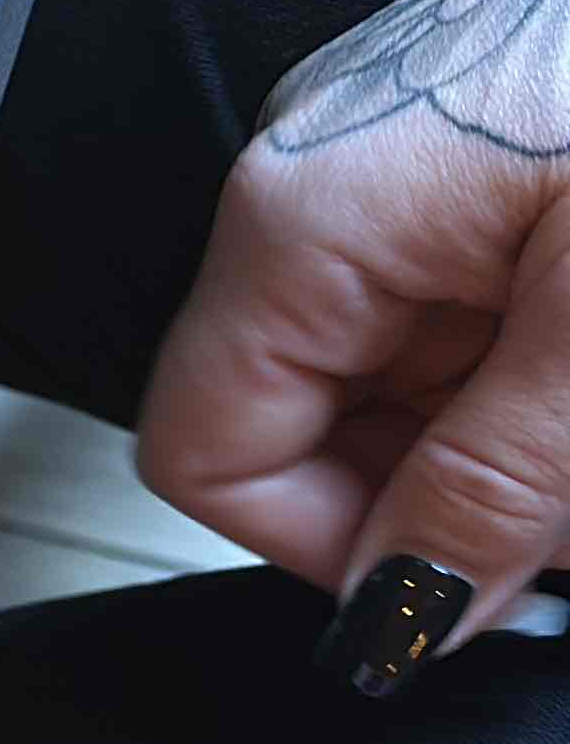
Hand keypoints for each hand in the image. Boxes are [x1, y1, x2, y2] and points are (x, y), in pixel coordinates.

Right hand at [140, 0, 569, 689]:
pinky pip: (485, 292)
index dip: (333, 554)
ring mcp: (407, 147)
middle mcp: (325, 177)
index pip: (208, 455)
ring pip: (424, 365)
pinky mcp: (493, 131)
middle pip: (323, 417)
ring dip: (534, 430)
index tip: (471, 595)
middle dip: (467, 495)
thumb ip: (501, 481)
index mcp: (311, 218)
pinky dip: (556, 354)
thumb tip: (397, 613)